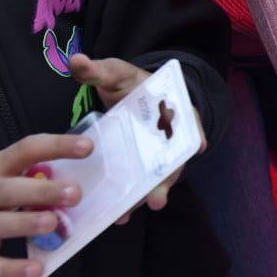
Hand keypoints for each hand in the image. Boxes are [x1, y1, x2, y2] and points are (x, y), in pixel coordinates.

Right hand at [0, 133, 93, 276]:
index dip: (56, 146)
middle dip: (42, 191)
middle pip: (9, 190)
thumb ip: (29, 173)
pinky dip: (11, 269)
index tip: (87, 147)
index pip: (25, 149)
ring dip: (26, 224)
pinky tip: (36, 269)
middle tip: (75, 193)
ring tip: (54, 223)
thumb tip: (78, 177)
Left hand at [69, 54, 206, 220]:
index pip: (188, 123)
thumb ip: (98, 70)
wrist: (128, 96)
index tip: (198, 146)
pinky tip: (118, 216)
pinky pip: (137, 186)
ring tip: (128, 214)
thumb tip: (77, 61)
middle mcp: (169, 137)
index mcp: (173, 110)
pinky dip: (129, 201)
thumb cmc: (128, 84)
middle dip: (166, 181)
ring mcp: (154, 156)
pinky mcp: (138, 169)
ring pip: (155, 179)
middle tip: (157, 199)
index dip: (194, 136)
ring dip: (146, 197)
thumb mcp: (115, 73)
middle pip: (173, 161)